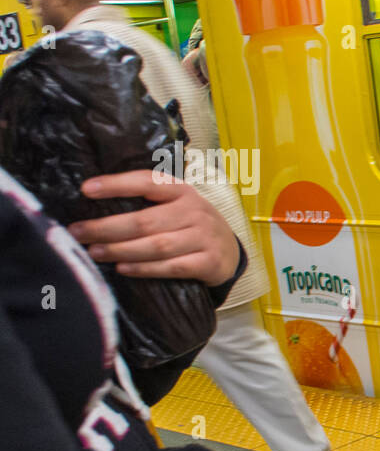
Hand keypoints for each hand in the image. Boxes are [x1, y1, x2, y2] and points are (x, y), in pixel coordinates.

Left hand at [64, 170, 239, 286]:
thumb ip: (148, 202)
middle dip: (107, 228)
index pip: (147, 182)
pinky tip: (123, 268)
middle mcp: (195, 211)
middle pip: (145, 221)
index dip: (116, 185)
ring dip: (121, 250)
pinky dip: (145, 269)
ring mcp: (203, 237)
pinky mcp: (208, 262)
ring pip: (156, 246)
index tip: (86, 189)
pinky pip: (171, 267)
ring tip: (95, 252)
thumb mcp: (177, 205)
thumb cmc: (190, 225)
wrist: (230, 251)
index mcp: (182, 191)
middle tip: (79, 233)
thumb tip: (96, 205)